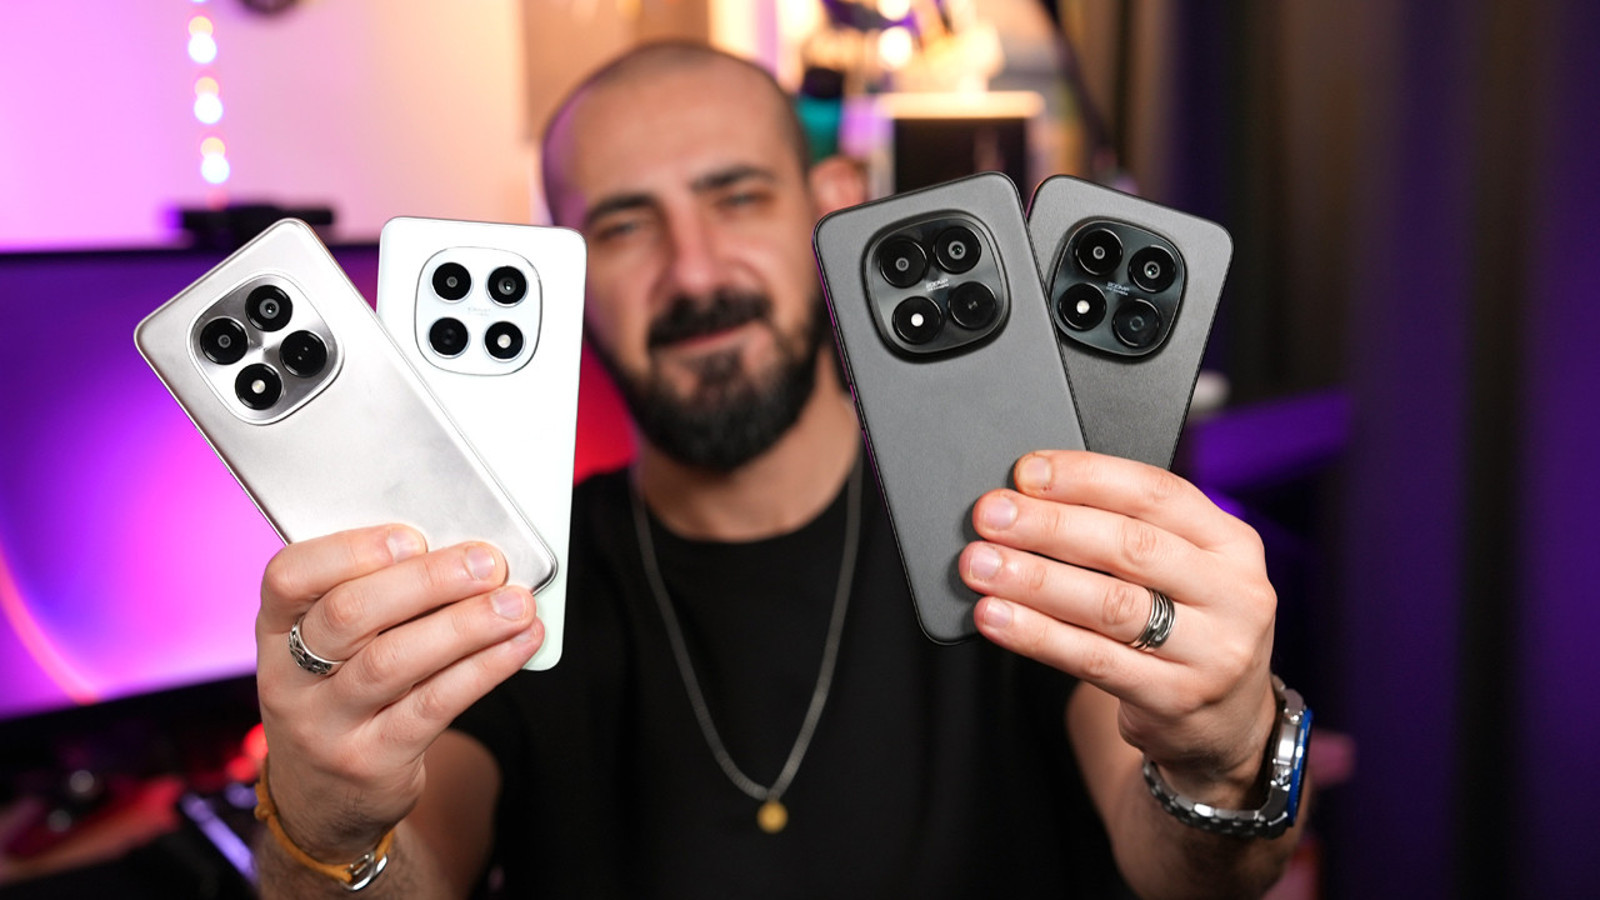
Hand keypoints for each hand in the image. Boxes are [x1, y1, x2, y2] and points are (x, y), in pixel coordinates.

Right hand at [254, 525, 541, 860]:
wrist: (321, 802)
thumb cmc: (340, 699)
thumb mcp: (327, 653)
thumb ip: (373, 603)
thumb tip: (461, 555)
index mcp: (274, 632)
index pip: (288, 576)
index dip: (349, 550)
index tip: (412, 537)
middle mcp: (288, 679)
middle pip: (348, 614)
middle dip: (425, 581)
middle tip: (486, 562)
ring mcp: (325, 726)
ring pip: (393, 661)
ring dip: (465, 624)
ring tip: (516, 603)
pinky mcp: (372, 761)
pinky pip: (434, 705)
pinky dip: (484, 667)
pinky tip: (520, 643)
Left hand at [959, 450, 1277, 794]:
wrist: (1227, 724)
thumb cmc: (1188, 628)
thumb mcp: (1186, 571)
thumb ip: (1130, 532)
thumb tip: (1032, 499)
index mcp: (1233, 544)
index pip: (1156, 493)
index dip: (1087, 477)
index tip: (1028, 472)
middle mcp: (1234, 594)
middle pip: (1129, 546)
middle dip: (1048, 526)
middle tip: (991, 517)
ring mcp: (1211, 652)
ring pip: (1109, 604)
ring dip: (1034, 580)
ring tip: (983, 567)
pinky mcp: (1176, 699)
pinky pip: (1093, 659)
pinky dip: (1037, 634)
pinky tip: (998, 617)